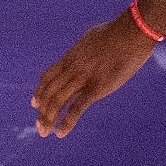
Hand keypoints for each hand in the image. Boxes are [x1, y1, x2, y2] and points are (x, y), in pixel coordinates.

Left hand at [32, 13, 156, 136]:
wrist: (131, 33)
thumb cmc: (117, 32)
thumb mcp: (92, 39)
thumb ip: (85, 50)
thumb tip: (86, 51)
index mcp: (71, 57)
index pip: (48, 77)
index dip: (39, 92)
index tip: (34, 104)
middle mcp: (72, 68)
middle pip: (49, 92)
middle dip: (42, 111)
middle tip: (39, 126)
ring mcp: (83, 78)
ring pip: (58, 101)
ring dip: (49, 118)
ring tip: (44, 132)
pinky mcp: (97, 88)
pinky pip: (77, 108)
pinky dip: (67, 122)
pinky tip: (60, 133)